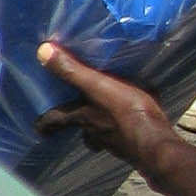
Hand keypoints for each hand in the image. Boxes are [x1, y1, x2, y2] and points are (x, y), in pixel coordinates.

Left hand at [35, 41, 178, 170]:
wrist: (156, 143)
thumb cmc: (127, 113)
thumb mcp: (98, 86)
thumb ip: (73, 70)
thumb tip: (42, 51)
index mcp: (82, 117)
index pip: (56, 120)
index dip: (45, 123)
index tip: (38, 128)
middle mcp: (95, 133)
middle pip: (80, 130)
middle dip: (78, 124)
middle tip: (77, 119)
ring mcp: (115, 142)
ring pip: (101, 136)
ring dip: (101, 129)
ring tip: (106, 119)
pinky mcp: (134, 144)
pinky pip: (124, 135)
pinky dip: (125, 129)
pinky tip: (134, 121)